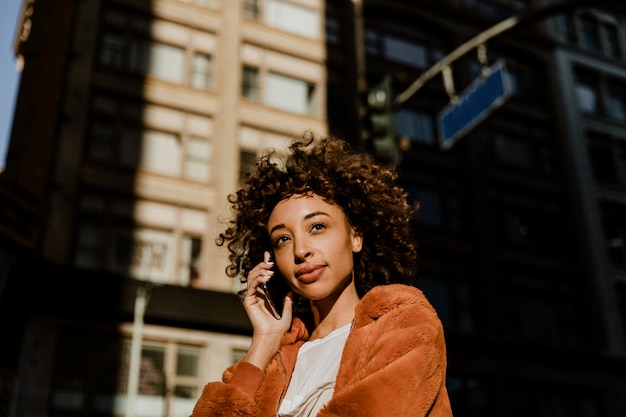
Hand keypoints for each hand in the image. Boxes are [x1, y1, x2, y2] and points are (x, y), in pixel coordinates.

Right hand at [240, 251, 292, 369]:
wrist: (272, 336)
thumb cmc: (278, 326)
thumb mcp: (288, 308)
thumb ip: (288, 298)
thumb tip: (293, 288)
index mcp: (264, 294)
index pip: (263, 275)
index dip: (265, 264)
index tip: (268, 255)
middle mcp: (256, 294)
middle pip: (256, 273)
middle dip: (262, 265)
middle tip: (270, 261)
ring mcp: (252, 297)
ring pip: (252, 277)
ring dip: (260, 270)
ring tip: (270, 269)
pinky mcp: (249, 301)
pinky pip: (251, 286)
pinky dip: (258, 279)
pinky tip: (267, 277)